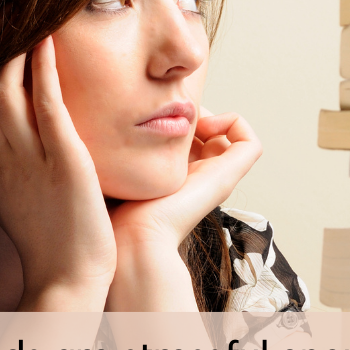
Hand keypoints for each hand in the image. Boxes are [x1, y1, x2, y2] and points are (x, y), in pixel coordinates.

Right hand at [0, 37, 116, 310]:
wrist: (67, 280)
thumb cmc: (49, 237)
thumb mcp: (16, 193)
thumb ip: (9, 158)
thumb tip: (8, 130)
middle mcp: (0, 155)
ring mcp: (28, 158)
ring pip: (5, 90)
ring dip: (10, 45)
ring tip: (21, 5)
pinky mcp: (63, 163)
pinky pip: (47, 108)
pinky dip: (44, 71)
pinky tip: (47, 40)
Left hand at [106, 110, 261, 311]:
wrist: (134, 239)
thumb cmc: (114, 210)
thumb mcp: (111, 171)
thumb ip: (111, 151)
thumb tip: (100, 125)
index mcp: (174, 177)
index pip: (186, 139)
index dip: (176, 118)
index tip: (153, 114)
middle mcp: (198, 177)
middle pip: (209, 135)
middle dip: (193, 114)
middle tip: (170, 111)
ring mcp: (216, 178)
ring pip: (230, 136)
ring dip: (214, 116)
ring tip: (188, 117)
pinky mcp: (228, 177)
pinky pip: (250, 143)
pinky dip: (235, 122)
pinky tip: (204, 123)